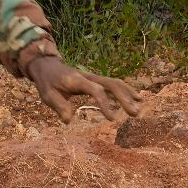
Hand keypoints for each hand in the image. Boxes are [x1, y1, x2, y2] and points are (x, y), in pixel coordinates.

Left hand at [25, 54, 140, 123]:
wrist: (47, 66)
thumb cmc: (47, 82)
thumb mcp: (47, 95)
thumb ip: (59, 106)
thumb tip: (69, 121)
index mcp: (77, 80)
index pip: (96, 90)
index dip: (105, 104)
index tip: (112, 119)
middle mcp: (89, 77)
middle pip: (111, 84)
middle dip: (124, 98)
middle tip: (134, 114)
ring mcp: (94, 77)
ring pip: (115, 83)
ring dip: (128, 94)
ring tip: (139, 108)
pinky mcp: (96, 80)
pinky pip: (113, 84)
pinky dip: (125, 91)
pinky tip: (136, 99)